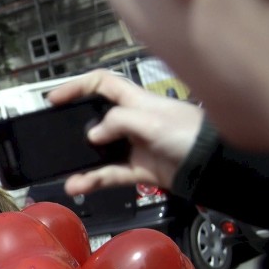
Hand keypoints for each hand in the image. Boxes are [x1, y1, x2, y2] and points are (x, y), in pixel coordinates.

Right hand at [47, 70, 202, 195]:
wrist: (214, 166)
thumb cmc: (189, 134)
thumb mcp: (151, 120)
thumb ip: (118, 121)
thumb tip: (93, 136)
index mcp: (135, 100)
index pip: (101, 84)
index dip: (77, 87)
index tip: (54, 99)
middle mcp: (132, 121)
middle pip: (95, 119)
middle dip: (73, 127)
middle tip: (54, 134)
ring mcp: (134, 146)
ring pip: (99, 153)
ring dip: (81, 163)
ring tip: (64, 171)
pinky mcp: (138, 170)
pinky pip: (109, 175)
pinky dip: (94, 180)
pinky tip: (79, 185)